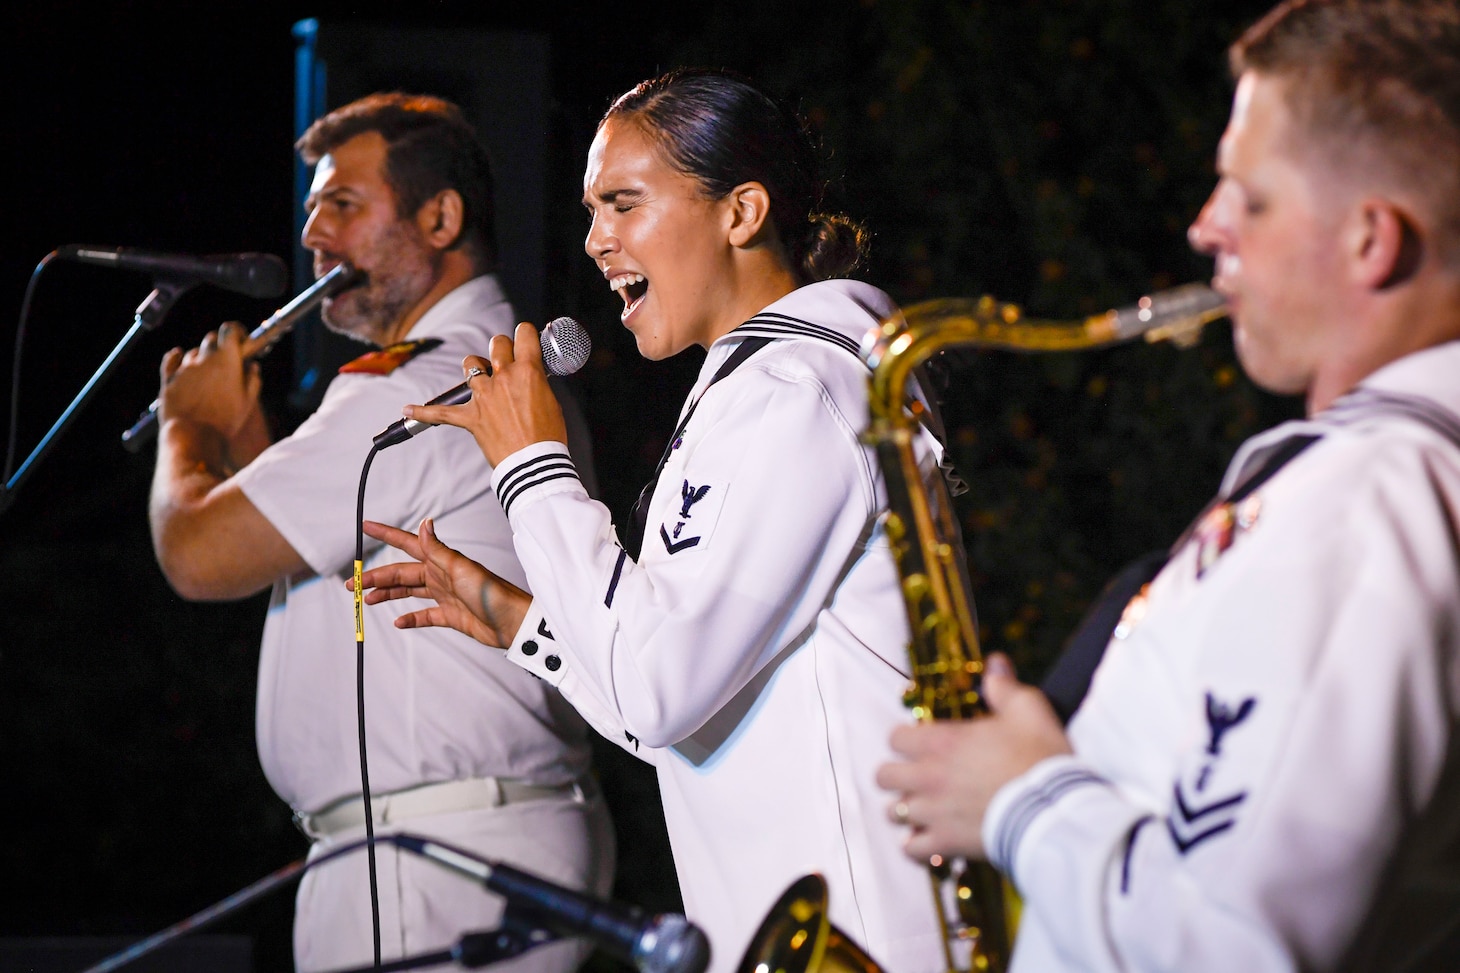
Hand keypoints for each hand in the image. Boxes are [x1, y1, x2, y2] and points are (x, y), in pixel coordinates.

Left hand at [158, 321, 261, 439]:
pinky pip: (171, 360)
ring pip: (193, 352)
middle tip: (225, 359)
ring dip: (201, 358)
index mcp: (227, 360)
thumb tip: (252, 367)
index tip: (240, 338)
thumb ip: (252, 380)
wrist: (194, 435)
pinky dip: (176, 357)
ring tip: (206, 374)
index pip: (230, 330)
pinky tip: (178, 356)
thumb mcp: (247, 402)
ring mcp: (185, 368)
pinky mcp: (169, 379)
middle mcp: (205, 359)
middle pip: (211, 339)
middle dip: (220, 345)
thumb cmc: (224, 421)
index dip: (236, 331)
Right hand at [352, 518, 530, 647]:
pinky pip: (425, 615)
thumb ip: (438, 549)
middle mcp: (441, 575)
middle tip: (353, 583)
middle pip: (401, 572)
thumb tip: (425, 522)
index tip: (365, 526)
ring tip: (367, 600)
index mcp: (441, 560)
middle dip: (376, 576)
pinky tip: (398, 622)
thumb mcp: (460, 569)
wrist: (512, 622)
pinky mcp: (451, 615)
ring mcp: (445, 595)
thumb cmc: (491, 592)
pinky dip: (410, 618)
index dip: (386, 534)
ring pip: (409, 592)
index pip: (407, 543)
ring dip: (388, 595)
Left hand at [401, 322, 567, 466]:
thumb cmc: (548, 436)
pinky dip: (423, 412)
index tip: (525, 338)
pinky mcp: (471, 417)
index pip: (524, 334)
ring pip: (470, 364)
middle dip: (502, 346)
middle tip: (507, 358)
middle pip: (497, 343)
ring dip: (476, 367)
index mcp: (528, 371)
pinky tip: (408, 409)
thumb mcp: (551, 401)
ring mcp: (484, 396)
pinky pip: (441, 413)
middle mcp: (503, 378)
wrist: (534, 465)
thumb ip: (537, 384)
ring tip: (480, 376)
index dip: (525, 333)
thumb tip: (531, 378)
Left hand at [876, 653, 1072, 860]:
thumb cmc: (1039, 758)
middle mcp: (927, 776)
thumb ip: (1004, 686)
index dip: (906, 740)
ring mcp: (932, 812)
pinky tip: (932, 839)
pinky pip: (911, 848)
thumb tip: (994, 662)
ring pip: (892, 813)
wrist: (1050, 812)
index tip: (923, 745)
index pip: (895, 737)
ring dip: (905, 811)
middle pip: (883, 776)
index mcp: (940, 742)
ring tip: (925, 810)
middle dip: (897, 776)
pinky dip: (917, 845)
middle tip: (918, 778)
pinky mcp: (944, 843)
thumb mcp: (1028, 709)